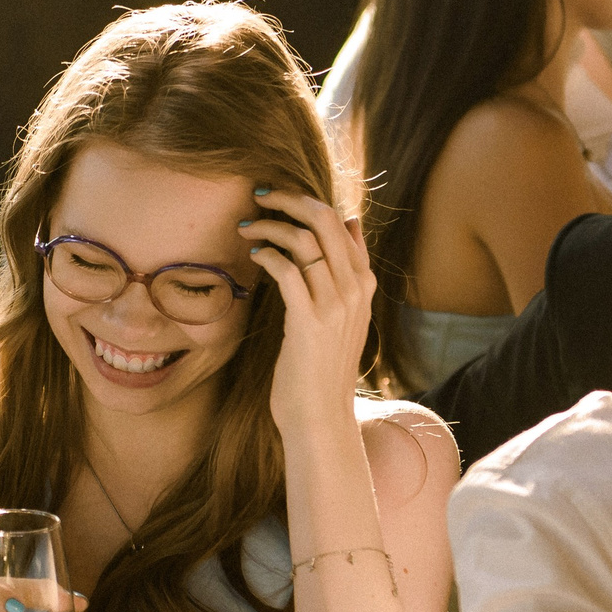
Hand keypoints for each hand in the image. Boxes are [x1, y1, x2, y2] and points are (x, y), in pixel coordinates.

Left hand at [239, 189, 376, 434]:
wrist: (321, 416)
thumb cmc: (323, 364)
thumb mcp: (346, 312)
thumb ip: (348, 268)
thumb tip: (351, 219)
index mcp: (364, 282)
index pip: (339, 220)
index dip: (305, 200)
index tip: (277, 197)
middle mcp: (355, 289)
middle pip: (324, 219)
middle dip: (288, 198)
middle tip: (259, 195)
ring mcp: (335, 305)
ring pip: (304, 239)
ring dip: (270, 225)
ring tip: (247, 227)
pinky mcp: (309, 322)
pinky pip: (287, 270)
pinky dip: (267, 254)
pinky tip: (253, 255)